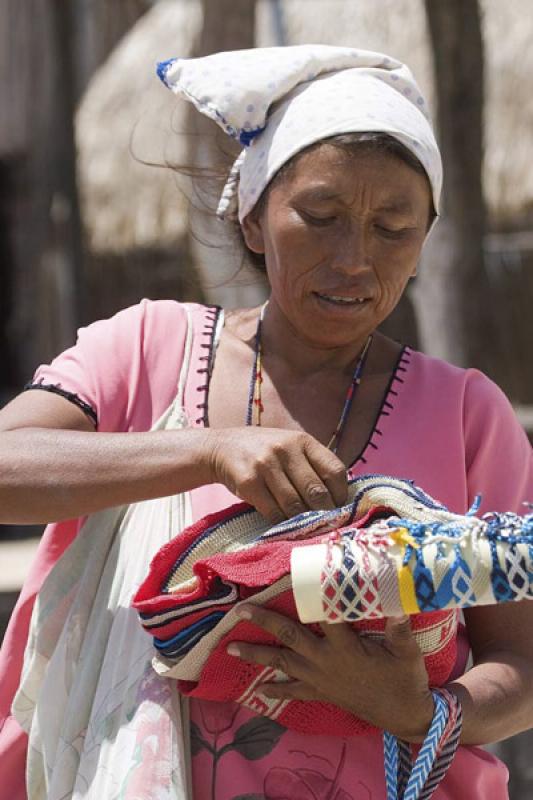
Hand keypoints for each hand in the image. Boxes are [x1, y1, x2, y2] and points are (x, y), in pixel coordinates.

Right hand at [205, 427, 347, 522]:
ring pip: (295, 506)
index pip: (335, 471)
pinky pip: (273, 512)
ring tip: (304, 525)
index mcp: (303, 441)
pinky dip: (282, 523)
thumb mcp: (291, 447)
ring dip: (301, 521)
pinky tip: (283, 523)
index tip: (338, 507)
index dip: (340, 495)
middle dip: (323, 513)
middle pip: (316, 491)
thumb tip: (339, 500)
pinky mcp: (249, 482)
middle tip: (324, 524)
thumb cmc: (265, 452)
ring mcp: (266, 465)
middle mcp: (285, 449)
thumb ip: (312, 466)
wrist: (222, 447)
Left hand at [227, 605, 433, 740]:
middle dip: (264, 621)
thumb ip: (401, 628)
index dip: (311, 594)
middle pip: (290, 636)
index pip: (324, 615)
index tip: (294, 576)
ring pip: (282, 663)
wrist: (404, 716)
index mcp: (345, 647)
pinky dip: (275, 689)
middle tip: (241, 610)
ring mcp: (320, 679)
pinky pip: (293, 692)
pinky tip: (259, 689)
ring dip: (256, 653)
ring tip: (230, 647)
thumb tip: (399, 603)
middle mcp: (325, 661)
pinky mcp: (321, 694)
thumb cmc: (405, 680)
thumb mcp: (407, 652)